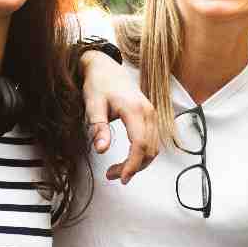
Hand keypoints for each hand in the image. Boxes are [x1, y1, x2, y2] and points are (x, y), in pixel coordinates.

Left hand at [79, 50, 157, 183]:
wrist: (106, 68)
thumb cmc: (99, 84)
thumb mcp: (93, 105)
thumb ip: (98, 128)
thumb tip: (101, 150)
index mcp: (135, 109)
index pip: (140, 144)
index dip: (132, 164)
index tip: (122, 178)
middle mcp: (149, 112)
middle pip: (149, 150)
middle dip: (133, 167)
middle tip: (112, 175)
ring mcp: (152, 114)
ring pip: (154, 148)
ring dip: (139, 163)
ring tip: (117, 170)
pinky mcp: (151, 117)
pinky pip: (153, 142)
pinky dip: (143, 155)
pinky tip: (128, 160)